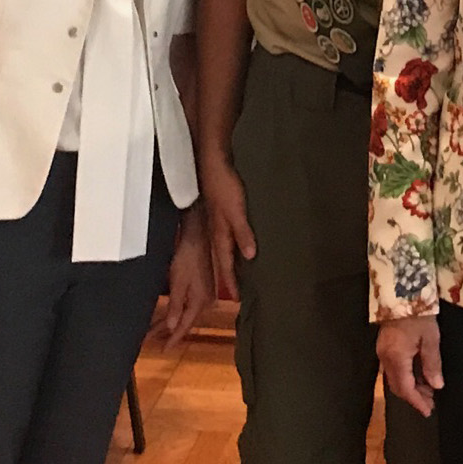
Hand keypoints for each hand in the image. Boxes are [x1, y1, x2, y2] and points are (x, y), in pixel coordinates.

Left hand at [154, 204, 214, 347]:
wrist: (197, 236)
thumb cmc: (187, 257)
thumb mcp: (178, 283)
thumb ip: (175, 306)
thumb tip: (171, 327)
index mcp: (201, 302)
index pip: (185, 326)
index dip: (173, 339)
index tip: (163, 350)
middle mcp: (205, 301)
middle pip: (184, 322)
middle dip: (167, 332)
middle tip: (150, 341)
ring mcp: (204, 294)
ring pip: (183, 314)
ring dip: (169, 322)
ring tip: (152, 331)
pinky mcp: (200, 287)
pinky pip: (185, 305)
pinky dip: (174, 311)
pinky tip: (164, 314)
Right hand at [199, 151, 255, 302]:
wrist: (212, 165)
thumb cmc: (225, 188)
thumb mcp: (236, 212)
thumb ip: (243, 233)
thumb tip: (250, 257)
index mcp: (220, 234)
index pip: (226, 263)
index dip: (231, 280)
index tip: (237, 298)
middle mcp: (217, 231)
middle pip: (224, 258)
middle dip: (229, 275)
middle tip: (237, 292)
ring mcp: (217, 222)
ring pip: (225, 248)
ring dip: (231, 261)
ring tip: (238, 273)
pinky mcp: (220, 212)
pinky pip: (227, 235)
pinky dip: (232, 245)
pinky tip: (237, 244)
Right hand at [378, 314, 442, 414]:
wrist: (402, 291)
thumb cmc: (419, 314)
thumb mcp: (430, 339)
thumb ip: (432, 364)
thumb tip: (436, 386)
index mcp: (396, 358)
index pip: (405, 388)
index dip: (417, 402)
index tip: (428, 411)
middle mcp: (385, 358)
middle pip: (397, 386)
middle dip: (414, 396)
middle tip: (431, 402)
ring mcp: (382, 352)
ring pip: (395, 378)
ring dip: (410, 387)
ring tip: (428, 389)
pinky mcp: (384, 345)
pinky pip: (393, 369)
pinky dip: (406, 376)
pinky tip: (418, 375)